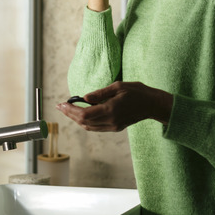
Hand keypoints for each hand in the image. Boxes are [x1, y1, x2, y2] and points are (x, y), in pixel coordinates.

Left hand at [56, 82, 172, 131]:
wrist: (153, 105)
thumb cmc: (137, 92)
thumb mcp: (118, 86)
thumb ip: (100, 93)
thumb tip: (84, 97)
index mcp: (111, 110)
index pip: (84, 114)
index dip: (70, 110)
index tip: (61, 104)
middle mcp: (110, 121)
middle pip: (84, 122)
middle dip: (70, 115)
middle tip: (61, 106)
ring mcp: (113, 126)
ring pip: (88, 127)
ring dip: (77, 119)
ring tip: (69, 109)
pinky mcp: (115, 128)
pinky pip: (96, 127)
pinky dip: (86, 121)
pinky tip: (82, 114)